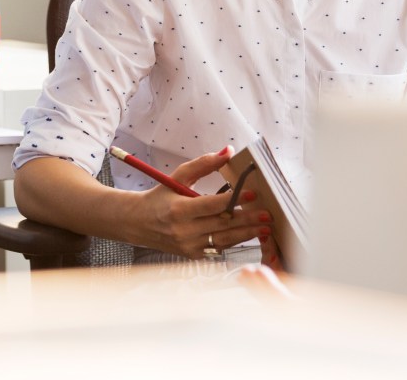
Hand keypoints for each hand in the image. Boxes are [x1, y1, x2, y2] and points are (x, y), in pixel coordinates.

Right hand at [131, 147, 271, 258]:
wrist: (139, 223)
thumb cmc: (161, 196)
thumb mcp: (178, 177)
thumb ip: (203, 164)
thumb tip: (227, 152)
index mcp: (178, 210)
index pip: (211, 205)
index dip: (233, 200)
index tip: (251, 194)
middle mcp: (184, 231)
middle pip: (222, 225)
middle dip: (247, 220)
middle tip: (267, 214)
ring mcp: (189, 245)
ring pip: (224, 240)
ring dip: (247, 234)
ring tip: (265, 228)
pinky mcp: (193, 254)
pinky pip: (219, 248)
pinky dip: (234, 241)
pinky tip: (249, 234)